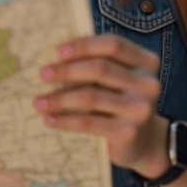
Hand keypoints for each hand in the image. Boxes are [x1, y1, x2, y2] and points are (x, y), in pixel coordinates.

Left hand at [33, 33, 169, 176]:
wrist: (142, 142)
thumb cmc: (118, 99)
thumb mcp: (115, 77)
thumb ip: (95, 61)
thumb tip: (56, 55)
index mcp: (146, 62)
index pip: (113, 45)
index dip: (84, 45)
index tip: (58, 51)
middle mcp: (148, 84)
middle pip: (100, 68)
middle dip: (66, 71)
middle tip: (42, 75)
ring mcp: (140, 109)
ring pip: (90, 97)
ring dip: (59, 99)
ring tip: (38, 103)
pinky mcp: (128, 133)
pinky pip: (88, 122)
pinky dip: (65, 120)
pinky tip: (49, 120)